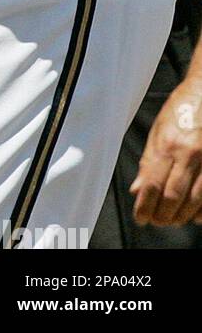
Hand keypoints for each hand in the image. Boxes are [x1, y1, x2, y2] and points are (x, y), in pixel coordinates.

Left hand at [130, 76, 201, 225]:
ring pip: (195, 200)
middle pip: (174, 196)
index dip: (145, 206)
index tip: (140, 218)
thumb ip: (148, 161)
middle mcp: (189, 155)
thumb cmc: (180, 110)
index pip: (153, 184)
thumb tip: (137, 190)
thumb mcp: (158, 130)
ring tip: (171, 221)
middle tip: (155, 222)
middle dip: (163, 215)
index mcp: (168, 145)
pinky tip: (193, 216)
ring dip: (181, 216)